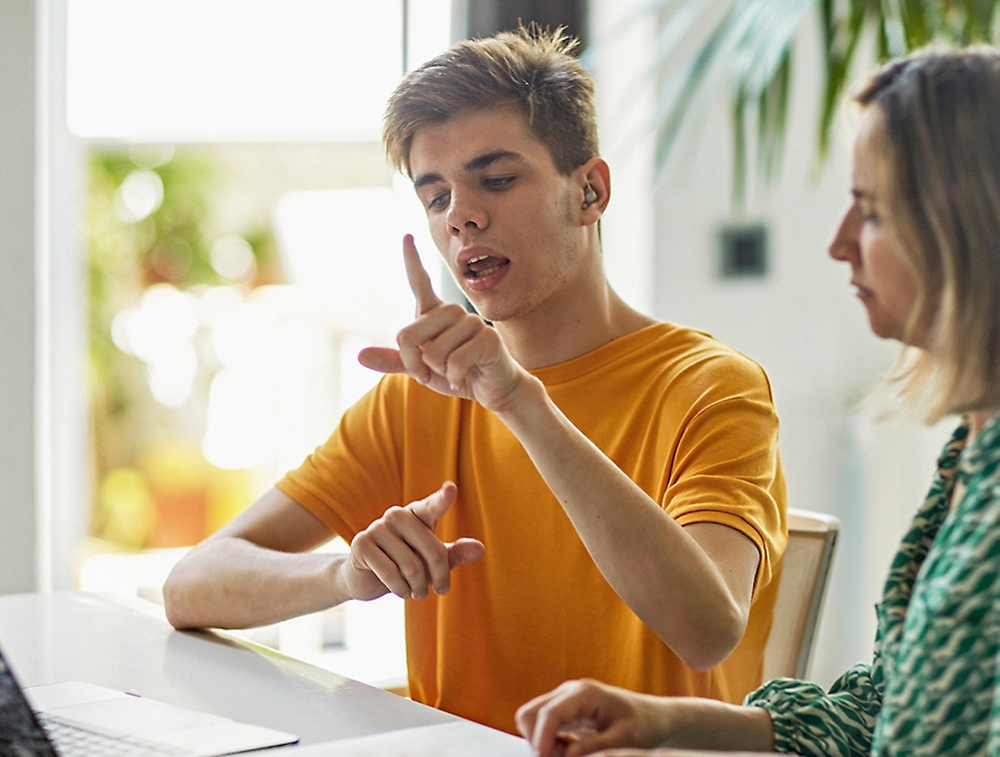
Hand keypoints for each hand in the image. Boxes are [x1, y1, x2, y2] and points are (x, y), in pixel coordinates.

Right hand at [340, 482, 484, 600]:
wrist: (365, 579)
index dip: (442, 499)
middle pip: (432, 549)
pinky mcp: (362, 544)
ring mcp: (377, 527)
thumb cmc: (407, 566)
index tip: (452, 489)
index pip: (432, 506)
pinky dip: (400, 589)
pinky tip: (401, 591)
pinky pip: (390, 573)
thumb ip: (456, 553)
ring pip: (411, 566)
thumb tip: (481, 549)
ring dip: (418, 587)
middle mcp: (397, 515)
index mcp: (417, 514)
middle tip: (440, 590)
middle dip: (440, 576)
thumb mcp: (434, 561)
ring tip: (417, 592)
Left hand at [358, 235, 527, 413]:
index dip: (411, 259)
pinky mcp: (488, 339)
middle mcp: (453, 312)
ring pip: (433, 353)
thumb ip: (395, 361)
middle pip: (409, 335)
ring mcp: (472, 323)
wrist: (492, 389)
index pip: (420, 281)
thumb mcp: (421, 369)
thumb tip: (360, 356)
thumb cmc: (456, 374)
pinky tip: (465, 376)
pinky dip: (454, 377)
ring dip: (438, 373)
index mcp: (435, 313)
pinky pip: (454, 362)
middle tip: (430, 373)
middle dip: (414, 363)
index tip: (406, 236)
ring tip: (454, 372)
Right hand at [517, 679, 671, 756]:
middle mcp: (568, 692)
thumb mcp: (625, 740)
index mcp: (584, 693)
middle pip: (529, 713)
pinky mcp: (565, 711)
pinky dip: (550, 743)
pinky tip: (572, 750)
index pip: (549, 714)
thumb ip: (594, 747)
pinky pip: (543, 727)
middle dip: (538, 741)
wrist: (654, 717)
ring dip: (544, 743)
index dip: (541, 740)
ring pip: (532, 720)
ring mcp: (564, 700)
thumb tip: (566, 756)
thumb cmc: (644, 726)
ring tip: (572, 754)